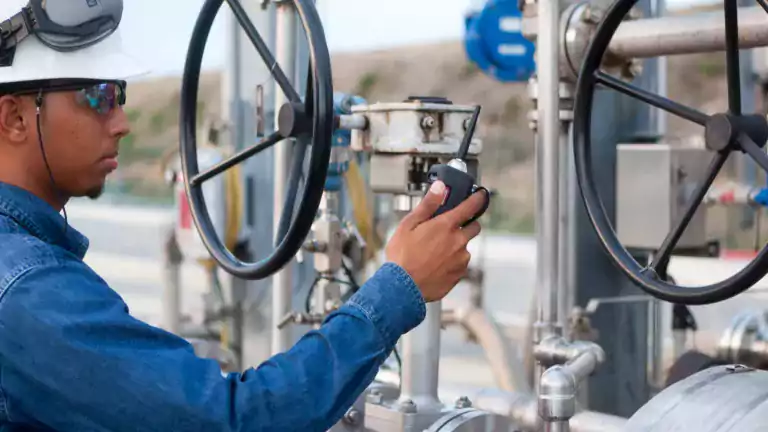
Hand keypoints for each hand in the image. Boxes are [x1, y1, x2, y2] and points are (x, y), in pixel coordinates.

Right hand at [385, 181, 486, 301]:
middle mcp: (458, 242)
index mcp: (446, 226)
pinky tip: (435, 265)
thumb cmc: (402, 256)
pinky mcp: (459, 275)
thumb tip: (440, 187)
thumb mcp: (408, 225)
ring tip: (435, 252)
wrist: (402, 289)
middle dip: (467, 224)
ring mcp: (461, 260)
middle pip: (474, 227)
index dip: (478, 199)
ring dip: (456, 246)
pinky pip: (460, 264)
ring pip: (465, 247)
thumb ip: (427, 205)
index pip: (470, 207)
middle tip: (450, 227)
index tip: (481, 195)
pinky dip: (452, 262)